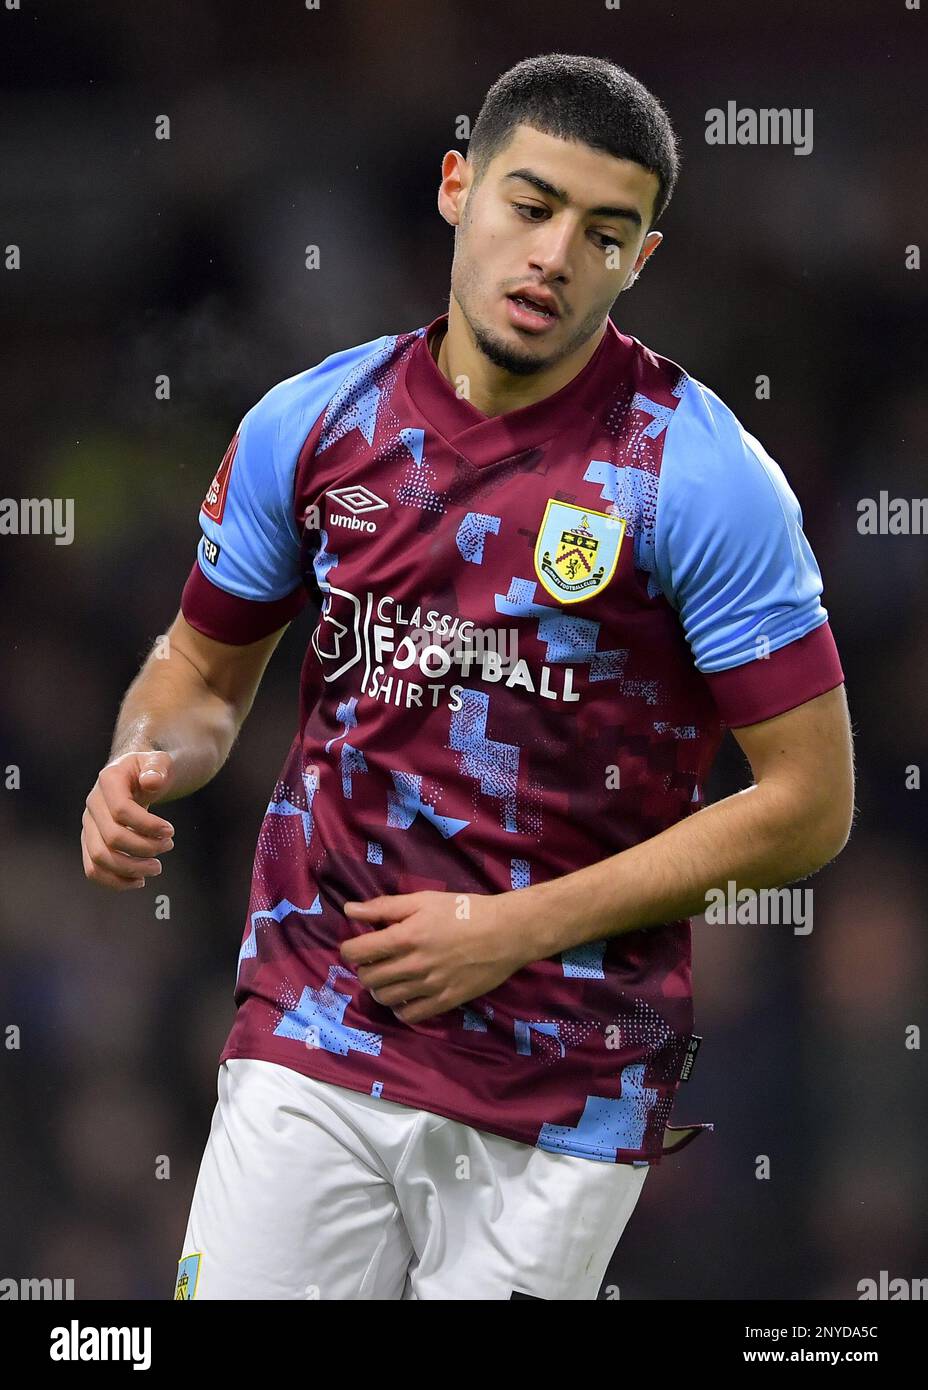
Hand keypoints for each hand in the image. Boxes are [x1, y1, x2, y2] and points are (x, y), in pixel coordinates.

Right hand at [81, 751, 175, 890]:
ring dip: (131, 869)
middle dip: (145, 848)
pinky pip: (93, 869)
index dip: (148, 825)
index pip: (121, 810)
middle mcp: (92, 803)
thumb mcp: (160, 761)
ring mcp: (89, 825)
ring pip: (99, 858)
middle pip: (111, 837)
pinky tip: (139, 880)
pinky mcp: (91, 842)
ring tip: (156, 867)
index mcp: (108, 780)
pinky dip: (115, 881)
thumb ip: (157, 768)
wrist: (137, 776)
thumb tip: (151, 781)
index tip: (171, 831)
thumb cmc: (152, 770)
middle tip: (168, 846)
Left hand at [338, 889, 534, 1023]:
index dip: (349, 949)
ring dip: (380, 988)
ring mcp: (429, 986)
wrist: (506, 932)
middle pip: (368, 977)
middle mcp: (413, 965)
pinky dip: (400, 1008)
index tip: (356, 946)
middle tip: (376, 960)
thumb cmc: (464, 910)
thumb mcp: (424, 900)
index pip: (357, 952)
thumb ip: (384, 907)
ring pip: (385, 998)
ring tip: (389, 977)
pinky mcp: (445, 1002)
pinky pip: (410, 1015)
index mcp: (405, 936)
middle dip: (365, 968)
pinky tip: (406, 995)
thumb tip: (349, 910)